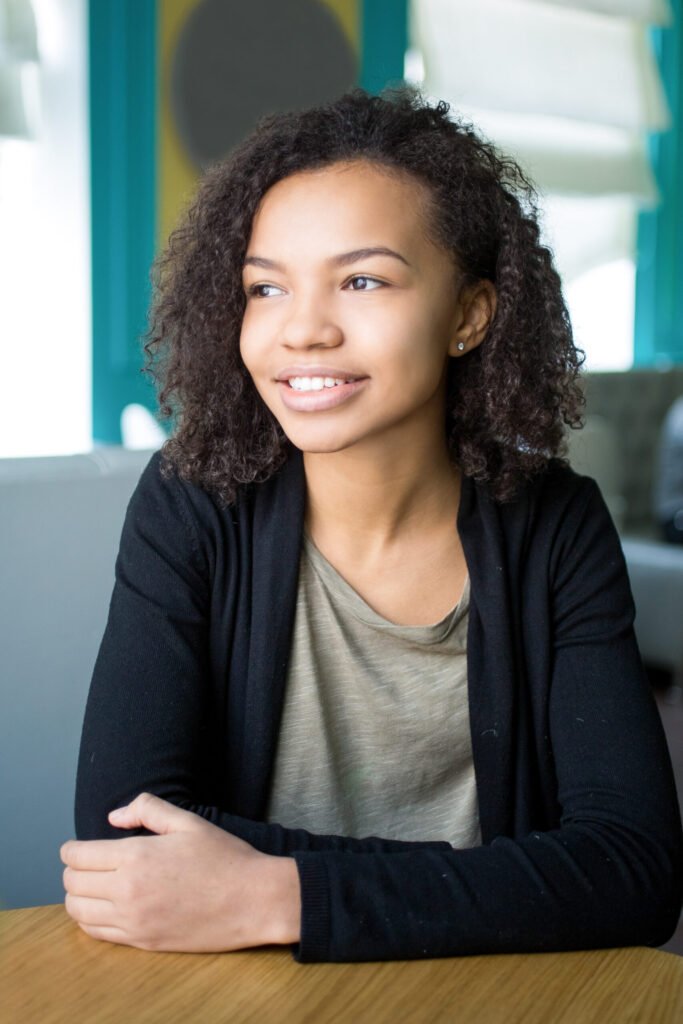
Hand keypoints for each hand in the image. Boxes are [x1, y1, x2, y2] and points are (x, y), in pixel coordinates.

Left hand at [60, 793, 300, 951]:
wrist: (252, 900)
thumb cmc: (223, 857)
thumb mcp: (188, 821)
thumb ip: (147, 809)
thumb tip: (115, 817)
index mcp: (135, 857)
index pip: (78, 856)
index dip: (71, 849)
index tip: (76, 846)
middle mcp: (127, 891)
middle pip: (72, 884)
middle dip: (73, 870)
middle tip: (86, 863)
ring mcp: (133, 921)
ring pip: (78, 912)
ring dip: (78, 896)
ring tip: (92, 886)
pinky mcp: (142, 942)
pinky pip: (97, 934)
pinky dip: (91, 920)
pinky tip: (105, 908)